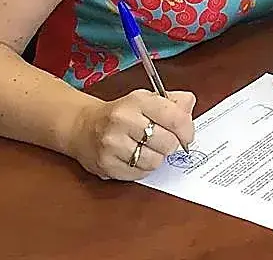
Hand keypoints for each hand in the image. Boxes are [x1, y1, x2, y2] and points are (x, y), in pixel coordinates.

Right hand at [68, 89, 195, 179]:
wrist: (83, 126)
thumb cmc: (122, 113)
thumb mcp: (148, 98)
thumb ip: (174, 101)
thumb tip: (190, 105)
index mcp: (138, 101)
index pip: (175, 117)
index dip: (187, 130)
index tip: (187, 135)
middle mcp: (123, 120)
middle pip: (167, 143)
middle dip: (171, 145)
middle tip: (164, 142)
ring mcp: (112, 144)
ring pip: (155, 161)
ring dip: (157, 158)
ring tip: (148, 149)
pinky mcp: (106, 165)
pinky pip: (139, 174)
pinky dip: (143, 168)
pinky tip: (135, 157)